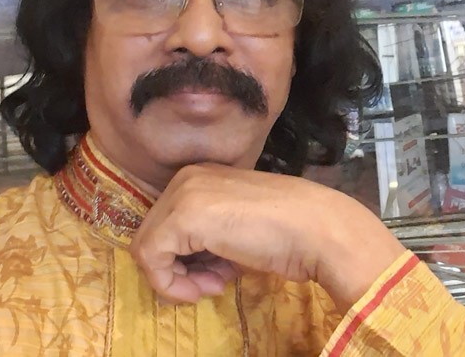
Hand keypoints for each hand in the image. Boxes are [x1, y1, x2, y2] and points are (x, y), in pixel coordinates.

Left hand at [128, 164, 405, 310]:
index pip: (167, 226)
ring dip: (178, 279)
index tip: (216, 276)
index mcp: (199, 176)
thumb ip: (206, 240)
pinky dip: (171, 284)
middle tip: (215, 284)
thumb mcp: (236, 231)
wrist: (317, 229)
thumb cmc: (288, 232)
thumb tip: (183, 267)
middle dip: (181, 269)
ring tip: (215, 286)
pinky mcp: (181, 217)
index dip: (185, 259)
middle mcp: (185, 178)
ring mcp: (181, 194)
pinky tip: (207, 288)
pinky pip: (150, 260)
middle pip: (154, 236)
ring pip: (147, 249)